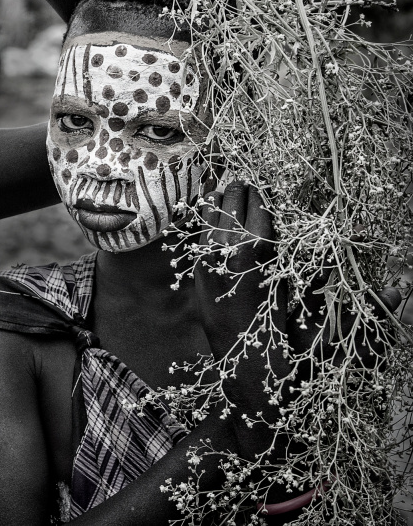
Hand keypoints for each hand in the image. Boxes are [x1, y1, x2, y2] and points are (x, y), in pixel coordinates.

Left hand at [194, 182, 403, 455]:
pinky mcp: (200, 306)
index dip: (257, 216)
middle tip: (241, 177)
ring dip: (213, 218)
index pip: (255, 248)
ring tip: (221, 188)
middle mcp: (228, 298)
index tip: (262, 189)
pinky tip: (204, 223)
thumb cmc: (294, 380)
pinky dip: (201, 238)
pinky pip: (197, 264)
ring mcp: (208, 302)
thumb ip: (360, 315)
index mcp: (259, 303)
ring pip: (207, 249)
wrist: (249, 412)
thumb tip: (399, 285)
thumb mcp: (329, 347)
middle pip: (225, 241)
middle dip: (232, 207)